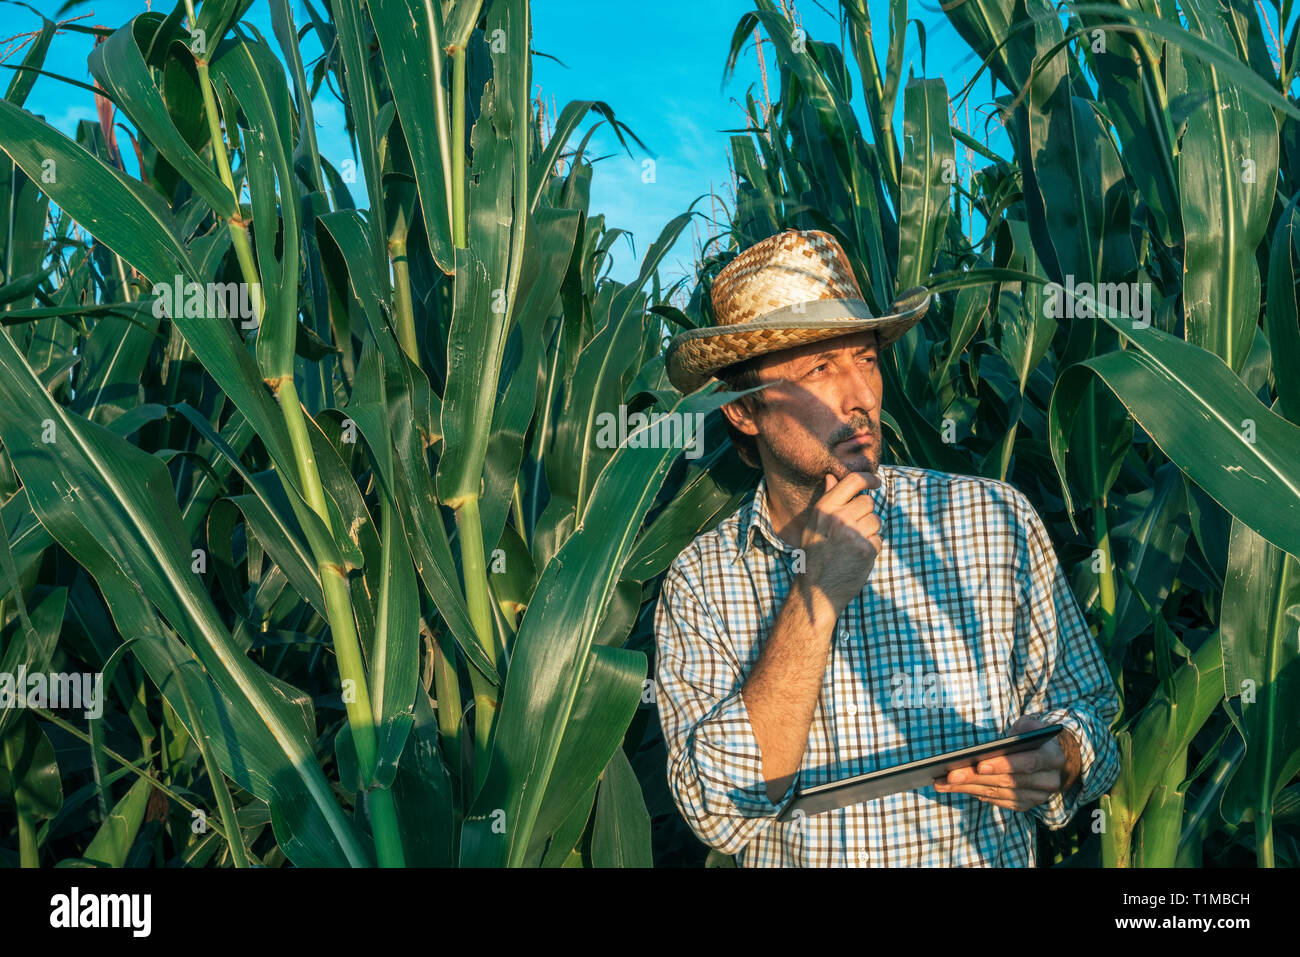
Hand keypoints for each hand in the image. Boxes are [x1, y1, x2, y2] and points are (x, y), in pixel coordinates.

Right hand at [799, 471, 882, 613]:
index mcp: (824, 509)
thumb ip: (827, 500)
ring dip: (870, 531)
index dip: (868, 479)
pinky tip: (857, 557)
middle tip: (853, 530)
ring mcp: (854, 534)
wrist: (816, 591)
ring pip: (876, 520)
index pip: (852, 481)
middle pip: (868, 502)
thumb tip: (831, 477)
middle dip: (865, 513)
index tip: (876, 482)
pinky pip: (878, 539)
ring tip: (853, 545)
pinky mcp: (867, 549)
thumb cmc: (815, 556)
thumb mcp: (814, 526)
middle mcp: (839, 518)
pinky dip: (872, 548)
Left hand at [932, 715, 1078, 811]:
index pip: (1028, 763)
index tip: (979, 765)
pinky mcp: (1025, 804)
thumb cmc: (1032, 737)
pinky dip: (976, 793)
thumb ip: (1024, 727)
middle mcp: (1049, 781)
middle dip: (976, 778)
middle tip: (949, 774)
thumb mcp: (1031, 725)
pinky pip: (998, 801)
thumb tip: (1011, 737)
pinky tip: (957, 788)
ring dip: (969, 788)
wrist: (1047, 757)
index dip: (1003, 765)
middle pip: (1008, 781)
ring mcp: (1037, 796)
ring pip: (999, 793)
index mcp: (1053, 757)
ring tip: (944, 782)